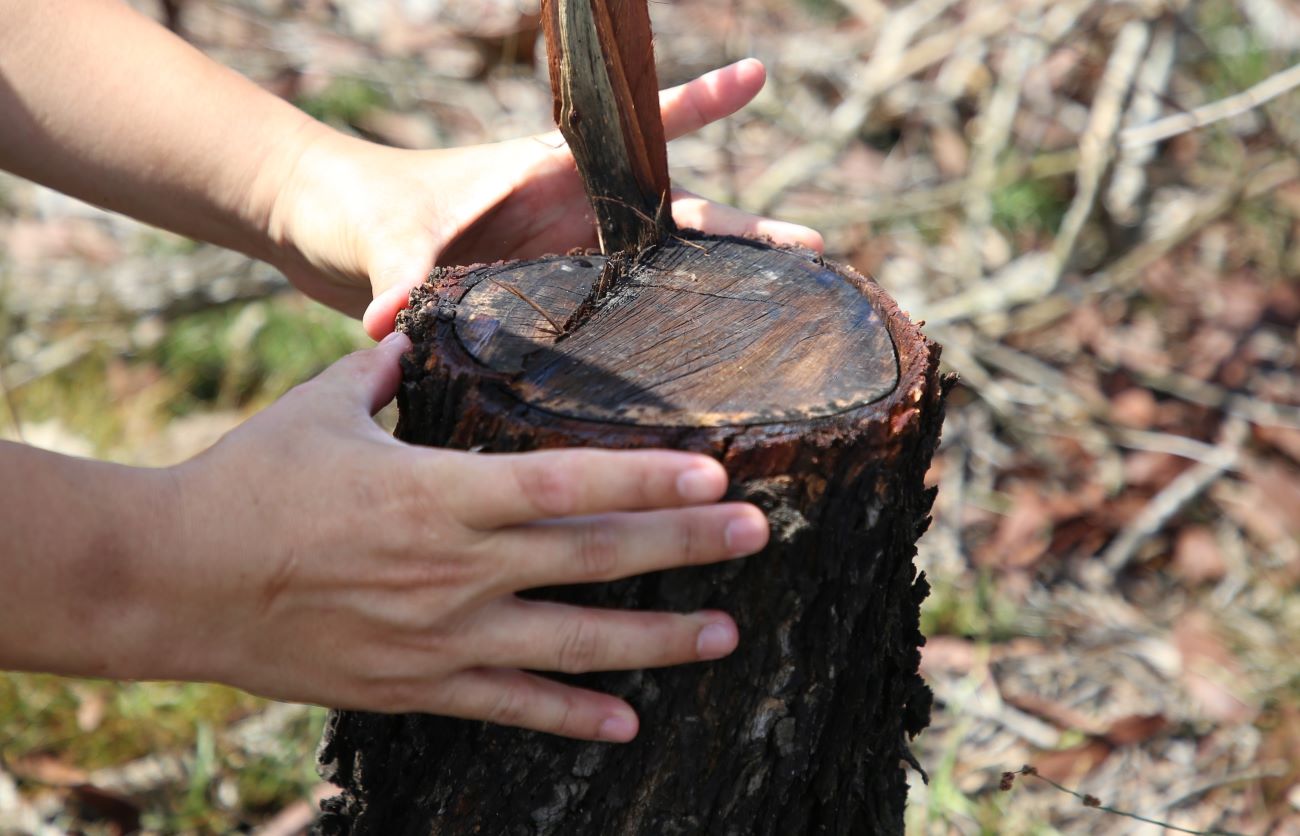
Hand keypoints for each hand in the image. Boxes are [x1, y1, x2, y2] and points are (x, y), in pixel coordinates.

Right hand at [153, 335, 768, 740]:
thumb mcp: (320, 408)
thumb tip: (411, 332)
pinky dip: (571, 714)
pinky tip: (628, 723)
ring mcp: (440, 636)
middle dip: (683, 547)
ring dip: (656, 640)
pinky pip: (510, 705)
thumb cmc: (247, 481)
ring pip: (571, 641)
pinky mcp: (416, 686)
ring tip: (727, 634)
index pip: (566, 482)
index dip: (646, 480)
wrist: (174, 579)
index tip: (714, 473)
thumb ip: (382, 370)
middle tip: (756, 536)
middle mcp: (454, 567)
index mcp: (438, 490)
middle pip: (591, 557)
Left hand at [262, 59, 823, 338]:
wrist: (333, 234)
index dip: (696, 104)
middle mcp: (573, 213)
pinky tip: (691, 374)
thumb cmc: (365, 209)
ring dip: (714, 291)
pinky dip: (654, 338)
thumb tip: (389, 317)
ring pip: (658, 270)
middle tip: (817, 248)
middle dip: (744, 230)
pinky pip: (616, 318)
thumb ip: (402, 277)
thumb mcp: (389, 240)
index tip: (756, 77)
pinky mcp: (552, 301)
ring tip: (785, 320)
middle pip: (675, 214)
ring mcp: (568, 259)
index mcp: (551, 171)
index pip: (638, 130)